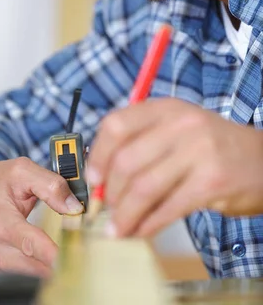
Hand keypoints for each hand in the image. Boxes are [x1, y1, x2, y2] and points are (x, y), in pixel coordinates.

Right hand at [0, 152, 82, 276]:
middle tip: (80, 243)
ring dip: (52, 260)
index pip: (32, 245)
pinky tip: (45, 247)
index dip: (57, 255)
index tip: (78, 257)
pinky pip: (27, 269)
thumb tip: (74, 207)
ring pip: (35, 270)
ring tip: (63, 241)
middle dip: (62, 255)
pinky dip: (39, 260)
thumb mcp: (22, 170)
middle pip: (38, 264)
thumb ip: (51, 186)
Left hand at [87, 98, 262, 237]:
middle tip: (107, 208)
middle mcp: (180, 125)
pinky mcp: (210, 182)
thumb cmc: (211, 145)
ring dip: (125, 214)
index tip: (93, 177)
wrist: (262, 158)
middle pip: (126, 160)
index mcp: (165, 108)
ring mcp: (198, 152)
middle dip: (110, 191)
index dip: (98, 154)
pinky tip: (141, 231)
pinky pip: (167, 208)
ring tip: (118, 227)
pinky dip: (148, 225)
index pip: (116, 124)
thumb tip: (102, 176)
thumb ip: (142, 142)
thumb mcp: (177, 127)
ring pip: (143, 187)